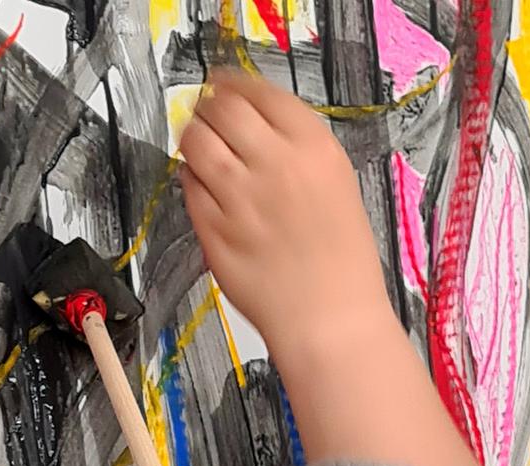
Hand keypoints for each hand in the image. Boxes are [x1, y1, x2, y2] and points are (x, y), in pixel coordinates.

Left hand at [178, 70, 391, 358]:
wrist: (330, 317)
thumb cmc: (341, 258)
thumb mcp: (335, 181)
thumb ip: (294, 147)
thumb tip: (250, 119)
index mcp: (313, 147)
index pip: (260, 92)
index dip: (234, 85)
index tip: (224, 85)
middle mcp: (274, 164)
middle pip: (221, 109)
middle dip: (208, 106)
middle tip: (206, 113)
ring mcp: (239, 197)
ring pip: (196, 143)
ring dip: (192, 137)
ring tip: (198, 145)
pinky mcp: (212, 229)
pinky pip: (188, 188)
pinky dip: (191, 180)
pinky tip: (205, 187)